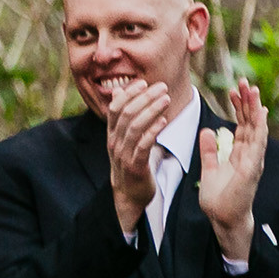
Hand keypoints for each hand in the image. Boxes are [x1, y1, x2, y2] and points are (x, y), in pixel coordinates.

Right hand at [104, 77, 169, 234]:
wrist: (128, 195)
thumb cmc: (131, 164)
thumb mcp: (123, 140)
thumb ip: (124, 118)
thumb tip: (120, 93)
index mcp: (112, 134)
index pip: (115, 108)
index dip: (129, 94)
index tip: (144, 82)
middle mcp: (115, 142)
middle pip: (127, 114)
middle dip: (144, 98)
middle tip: (162, 87)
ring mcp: (123, 154)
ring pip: (134, 126)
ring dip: (151, 110)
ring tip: (166, 99)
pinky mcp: (135, 166)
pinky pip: (142, 145)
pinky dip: (152, 131)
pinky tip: (163, 121)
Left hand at [198, 79, 266, 263]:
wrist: (223, 219)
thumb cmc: (219, 198)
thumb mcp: (209, 168)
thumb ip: (209, 150)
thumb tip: (206, 131)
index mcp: (239, 153)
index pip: (241, 124)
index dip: (238, 107)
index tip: (233, 89)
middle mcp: (249, 154)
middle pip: (250, 123)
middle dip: (248, 102)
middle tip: (244, 81)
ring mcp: (253, 160)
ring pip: (257, 129)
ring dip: (255, 109)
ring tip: (252, 90)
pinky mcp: (252, 168)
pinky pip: (257, 144)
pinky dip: (260, 128)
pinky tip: (260, 113)